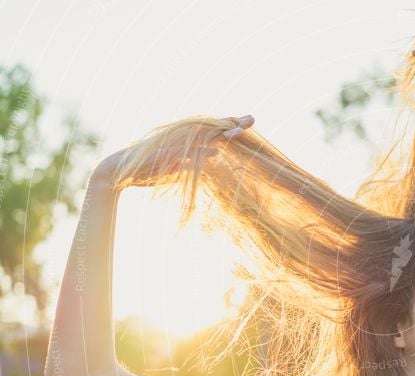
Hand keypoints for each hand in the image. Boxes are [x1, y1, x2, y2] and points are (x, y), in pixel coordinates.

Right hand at [90, 114, 254, 188]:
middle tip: (253, 118)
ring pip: (200, 137)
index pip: (211, 130)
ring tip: (240, 132)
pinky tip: (215, 152)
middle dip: (231, 122)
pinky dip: (199, 153)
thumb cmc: (147, 171)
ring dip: (220, 134)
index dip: (230, 124)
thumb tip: (214, 159)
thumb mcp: (177, 169)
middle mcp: (179, 139)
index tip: (250, 122)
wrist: (117, 173)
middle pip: (210, 128)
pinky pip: (184, 153)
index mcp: (184, 141)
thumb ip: (195, 163)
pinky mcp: (163, 155)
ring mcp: (171, 146)